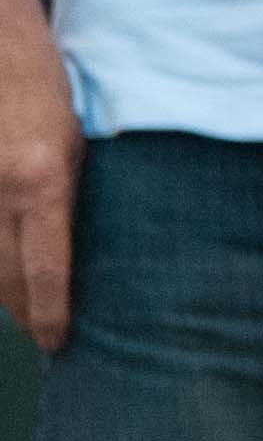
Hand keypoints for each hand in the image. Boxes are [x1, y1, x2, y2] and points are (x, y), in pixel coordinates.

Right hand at [0, 2, 73, 353]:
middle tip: (33, 349)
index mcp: (43, 181)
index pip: (46, 268)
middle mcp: (1, 190)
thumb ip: (66, 198)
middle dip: (17, 317)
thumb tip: (72, 256)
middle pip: (3, 276)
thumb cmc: (45, 91)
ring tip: (15, 329)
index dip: (47, 314)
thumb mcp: (76, 144)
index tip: (55, 345)